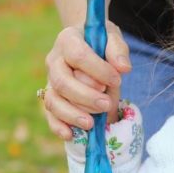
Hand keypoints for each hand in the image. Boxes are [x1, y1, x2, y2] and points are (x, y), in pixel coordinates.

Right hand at [42, 22, 130, 139]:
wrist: (89, 45)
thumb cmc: (101, 42)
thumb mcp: (113, 38)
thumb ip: (118, 50)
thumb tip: (124, 68)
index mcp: (68, 40)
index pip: (77, 55)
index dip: (97, 70)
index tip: (117, 80)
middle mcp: (54, 60)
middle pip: (62, 82)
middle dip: (86, 96)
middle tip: (107, 104)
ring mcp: (50, 81)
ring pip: (53, 100)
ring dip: (72, 114)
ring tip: (92, 124)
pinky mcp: (52, 98)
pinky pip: (49, 114)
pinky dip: (58, 126)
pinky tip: (70, 135)